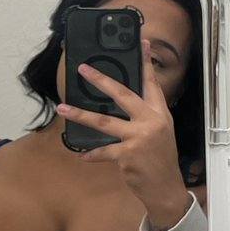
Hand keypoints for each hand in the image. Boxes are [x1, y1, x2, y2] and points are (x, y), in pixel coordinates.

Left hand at [56, 39, 191, 230]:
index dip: (146, 63)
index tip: (143, 43)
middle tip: (84, 69)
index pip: (151, 83)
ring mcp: (139, 138)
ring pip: (104, 122)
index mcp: (159, 113)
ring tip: (63, 108)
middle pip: (123, 95)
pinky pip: (103, 150)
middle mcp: (150, 121)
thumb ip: (144, 115)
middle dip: (101, 80)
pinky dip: (92, 154)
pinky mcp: (128, 154)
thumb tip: (121, 100)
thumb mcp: (159, 131)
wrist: (166, 188)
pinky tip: (82, 154)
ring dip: (80, 115)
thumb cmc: (159, 158)